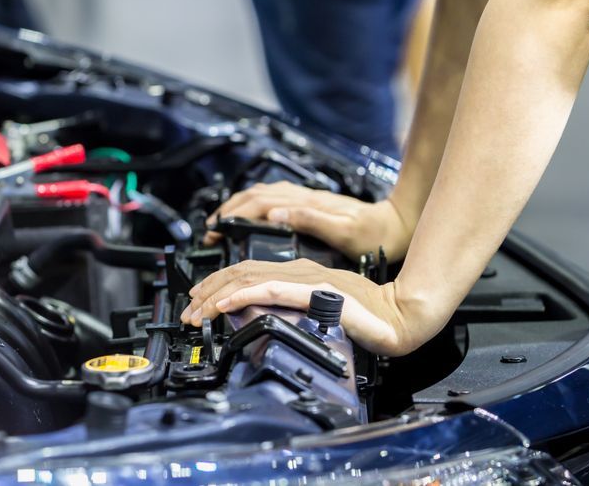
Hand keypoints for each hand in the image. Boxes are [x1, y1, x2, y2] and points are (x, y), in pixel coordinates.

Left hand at [180, 258, 412, 355]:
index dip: (218, 285)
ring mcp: (305, 278)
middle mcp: (298, 270)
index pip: (247, 272)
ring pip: (247, 279)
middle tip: (188, 310)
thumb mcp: (321, 311)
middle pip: (240, 272)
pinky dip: (241, 295)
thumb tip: (263, 316)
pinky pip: (269, 290)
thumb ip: (294, 308)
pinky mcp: (313, 291)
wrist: (400, 318)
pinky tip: (224, 305)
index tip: (199, 302)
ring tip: (197, 310)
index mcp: (299, 273)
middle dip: (207, 291)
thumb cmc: (369, 318)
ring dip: (216, 295)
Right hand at [204, 182, 412, 260]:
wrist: (397, 226)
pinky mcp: (311, 205)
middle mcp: (304, 198)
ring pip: (262, 194)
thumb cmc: (376, 233)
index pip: (259, 203)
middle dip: (228, 209)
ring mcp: (306, 199)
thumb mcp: (345, 231)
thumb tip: (276, 213)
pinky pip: (274, 198)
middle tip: (211, 229)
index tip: (217, 229)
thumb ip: (310, 220)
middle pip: (255, 195)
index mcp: (307, 204)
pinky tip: (251, 215)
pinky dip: (254, 205)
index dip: (234, 214)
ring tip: (223, 222)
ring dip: (239, 205)